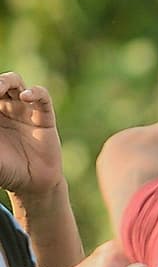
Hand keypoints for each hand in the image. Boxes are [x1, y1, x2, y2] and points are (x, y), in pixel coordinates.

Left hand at [0, 73, 65, 197]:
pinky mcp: (44, 118)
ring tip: (0, 87)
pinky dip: (35, 92)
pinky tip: (26, 96)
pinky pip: (42, 97)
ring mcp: (24, 111)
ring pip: (15, 83)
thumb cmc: (6, 171)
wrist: (31, 185)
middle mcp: (4, 108)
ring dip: (6, 81)